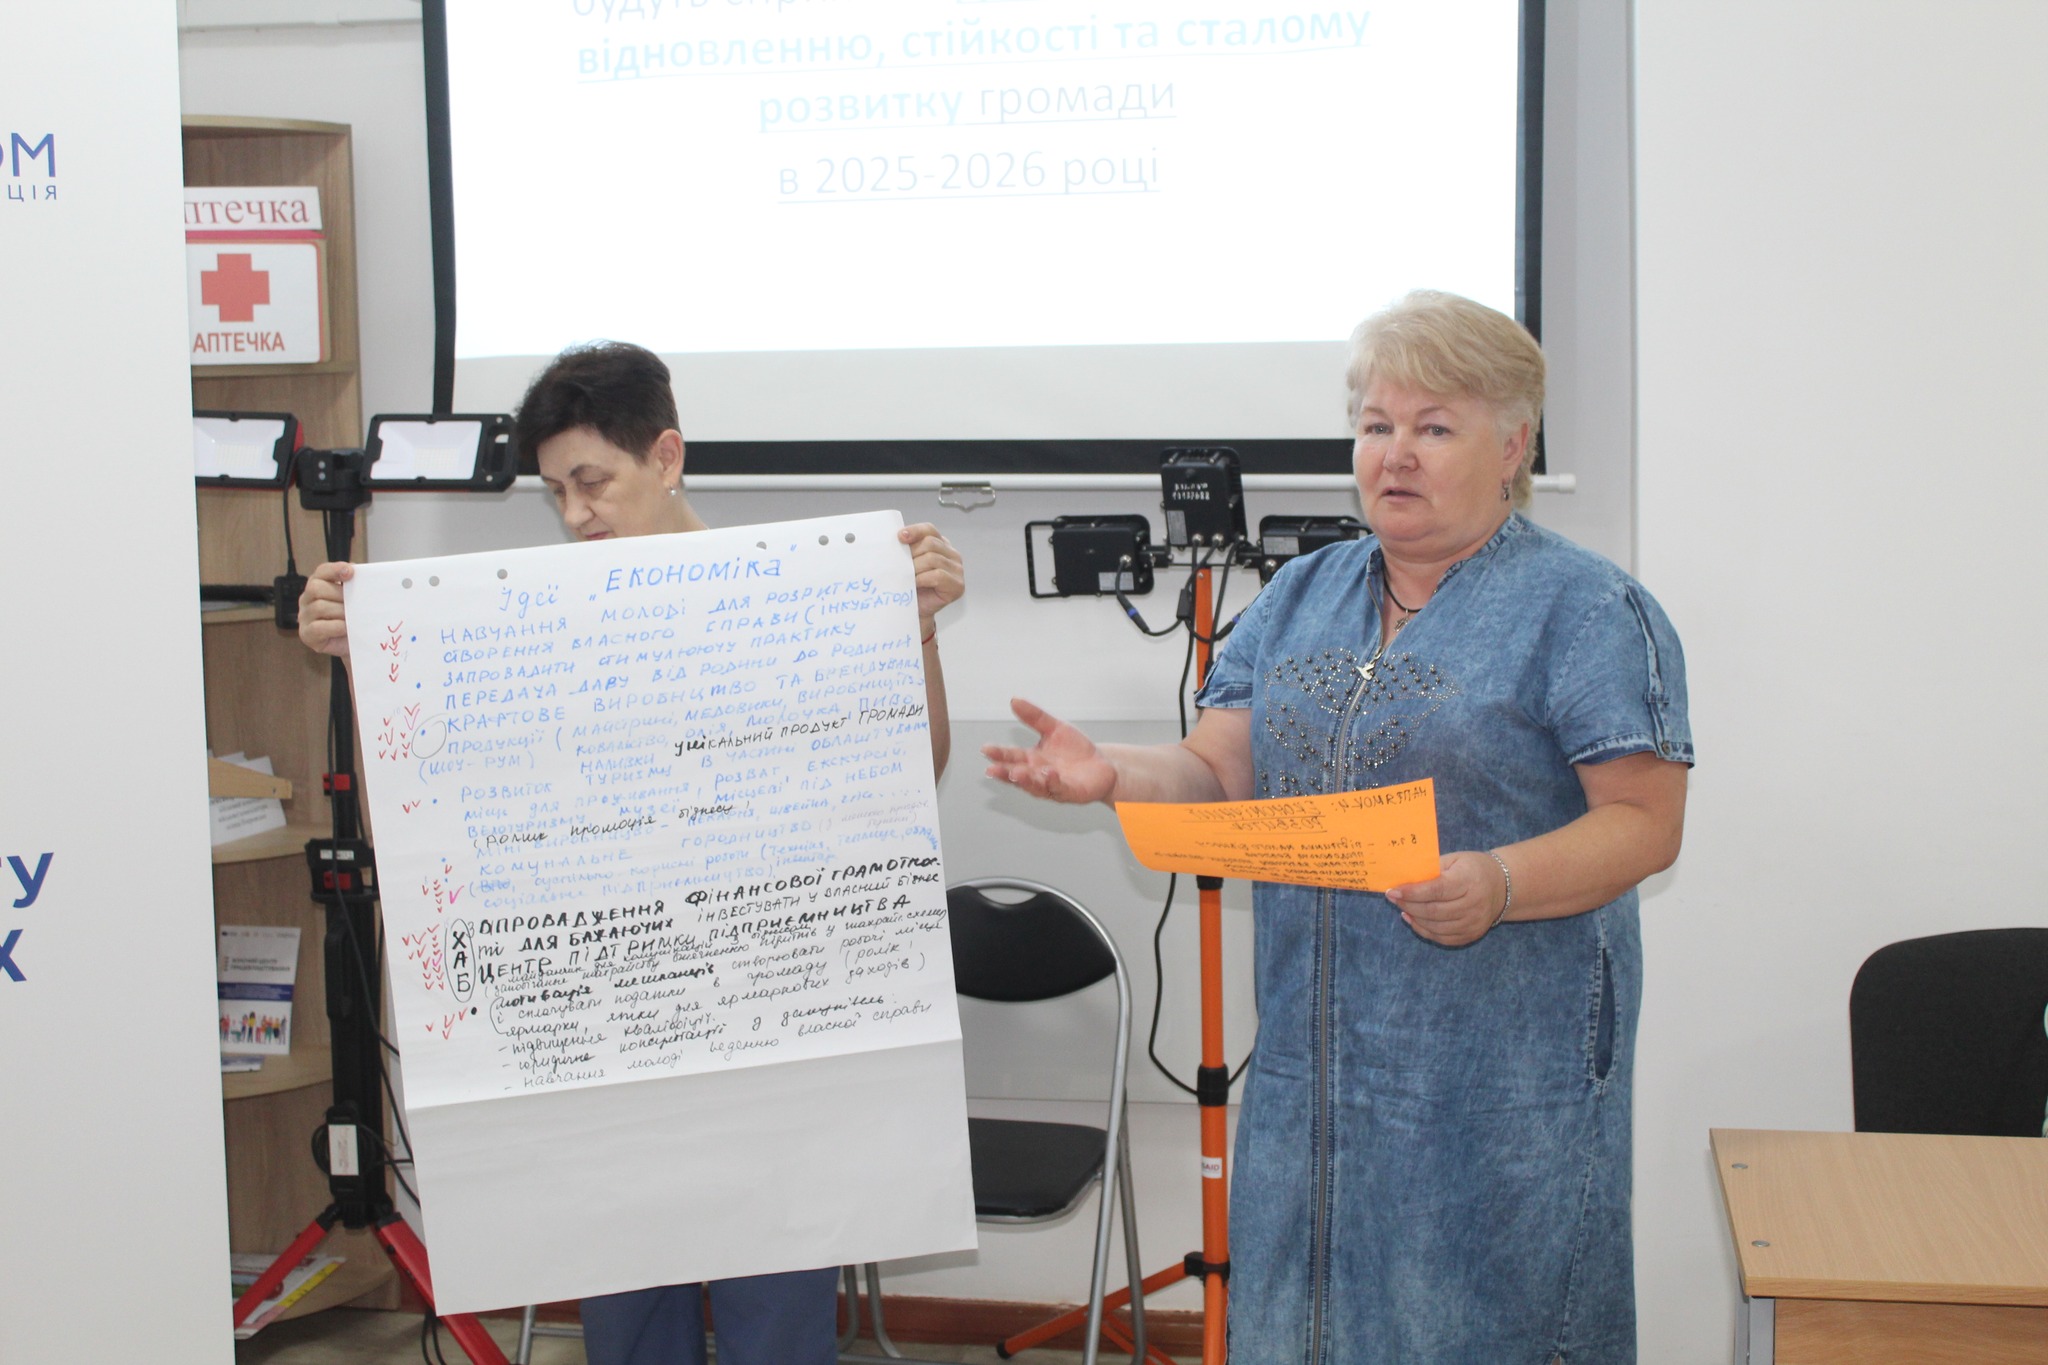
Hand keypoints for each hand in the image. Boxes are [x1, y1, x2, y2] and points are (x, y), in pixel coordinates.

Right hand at [298, 561, 352, 657]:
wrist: (357, 644)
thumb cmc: (355, 618)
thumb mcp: (357, 600)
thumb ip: (357, 586)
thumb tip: (365, 576)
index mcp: (318, 585)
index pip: (322, 571)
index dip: (335, 569)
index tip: (351, 572)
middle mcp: (307, 599)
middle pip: (316, 588)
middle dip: (339, 594)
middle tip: (356, 603)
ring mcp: (304, 617)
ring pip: (319, 607)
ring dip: (340, 612)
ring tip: (354, 618)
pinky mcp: (307, 635)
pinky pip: (318, 627)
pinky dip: (335, 626)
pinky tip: (347, 628)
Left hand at [899, 523, 962, 631]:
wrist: (916, 611)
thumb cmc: (911, 586)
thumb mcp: (908, 562)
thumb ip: (908, 549)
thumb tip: (897, 537)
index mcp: (941, 545)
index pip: (929, 530)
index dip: (915, 531)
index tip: (900, 537)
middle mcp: (953, 555)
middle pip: (930, 543)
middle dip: (911, 554)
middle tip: (900, 566)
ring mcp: (958, 570)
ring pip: (932, 559)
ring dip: (915, 568)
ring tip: (906, 577)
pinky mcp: (957, 586)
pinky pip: (938, 575)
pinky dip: (922, 579)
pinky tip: (915, 584)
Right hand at [981, 698, 1118, 804]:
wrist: (1101, 766)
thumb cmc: (1075, 750)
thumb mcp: (1055, 728)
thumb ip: (1034, 717)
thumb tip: (1014, 700)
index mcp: (1031, 759)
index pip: (1011, 756)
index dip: (998, 754)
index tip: (985, 749)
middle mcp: (1038, 775)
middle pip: (1017, 774)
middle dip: (1005, 772)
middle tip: (992, 769)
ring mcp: (1052, 786)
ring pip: (1035, 785)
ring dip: (1025, 780)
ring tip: (1016, 773)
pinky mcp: (1069, 792)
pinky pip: (1059, 788)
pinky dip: (1053, 781)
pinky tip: (1049, 773)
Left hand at [1386, 851, 1509, 946]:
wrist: (1501, 886)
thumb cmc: (1472, 868)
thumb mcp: (1454, 860)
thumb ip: (1431, 869)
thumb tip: (1403, 879)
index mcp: (1469, 881)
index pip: (1437, 890)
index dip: (1412, 892)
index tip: (1393, 891)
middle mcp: (1474, 904)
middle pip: (1434, 911)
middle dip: (1408, 904)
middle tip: (1393, 898)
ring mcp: (1474, 923)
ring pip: (1436, 927)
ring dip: (1414, 918)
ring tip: (1402, 907)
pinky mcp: (1471, 935)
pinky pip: (1442, 938)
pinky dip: (1424, 930)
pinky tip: (1413, 919)